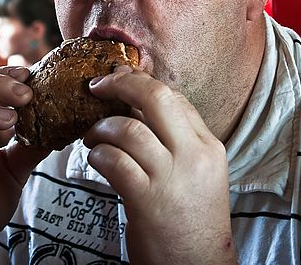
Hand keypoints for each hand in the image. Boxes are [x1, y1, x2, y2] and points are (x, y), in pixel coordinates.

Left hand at [84, 67, 236, 264]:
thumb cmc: (192, 218)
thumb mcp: (199, 172)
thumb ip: (177, 139)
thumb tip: (138, 106)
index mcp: (208, 145)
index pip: (175, 98)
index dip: (142, 83)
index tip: (121, 81)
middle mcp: (193, 155)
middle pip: (156, 98)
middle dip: (122, 83)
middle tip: (99, 85)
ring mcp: (171, 178)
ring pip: (128, 129)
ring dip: (101, 127)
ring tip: (92, 136)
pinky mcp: (146, 201)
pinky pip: (113, 161)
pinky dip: (97, 154)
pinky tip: (95, 159)